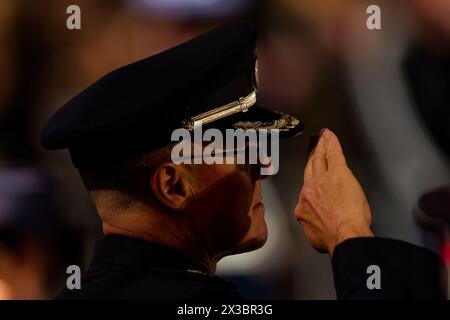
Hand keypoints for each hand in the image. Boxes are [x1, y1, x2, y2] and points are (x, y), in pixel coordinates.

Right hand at [294, 129, 373, 255]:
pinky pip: (333, 153)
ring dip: (319, 146)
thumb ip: (313, 223)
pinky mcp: (338, 173)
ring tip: (319, 137)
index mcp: (304, 205)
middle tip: (311, 145)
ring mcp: (323, 180)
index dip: (309, 178)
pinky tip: (329, 135)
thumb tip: (316, 224)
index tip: (309, 172)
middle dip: (311, 155)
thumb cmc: (332, 239)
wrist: (343, 235)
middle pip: (309, 168)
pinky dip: (330, 142)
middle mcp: (309, 189)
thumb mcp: (315, 235)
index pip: (306, 187)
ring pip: (319, 158)